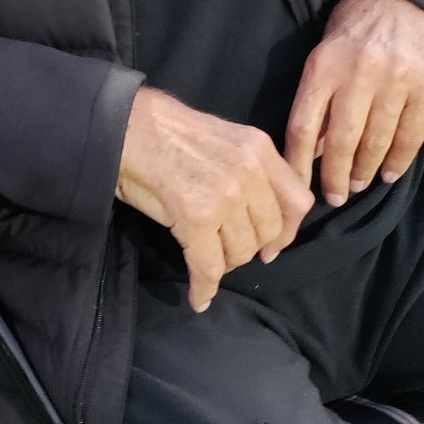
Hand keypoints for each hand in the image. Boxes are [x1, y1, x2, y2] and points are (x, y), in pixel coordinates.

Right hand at [116, 87, 313, 312]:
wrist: (126, 126)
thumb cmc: (166, 132)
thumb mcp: (226, 140)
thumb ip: (249, 170)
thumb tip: (259, 212)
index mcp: (260, 149)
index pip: (298, 201)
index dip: (286, 232)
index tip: (271, 247)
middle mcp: (250, 170)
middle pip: (268, 232)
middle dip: (249, 249)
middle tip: (227, 252)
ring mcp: (225, 194)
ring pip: (240, 251)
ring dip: (224, 264)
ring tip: (207, 260)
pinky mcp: (197, 217)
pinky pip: (209, 265)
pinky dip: (204, 287)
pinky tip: (199, 296)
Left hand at [284, 0, 423, 205]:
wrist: (400, 1)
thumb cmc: (352, 36)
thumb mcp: (321, 60)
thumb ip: (315, 104)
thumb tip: (308, 155)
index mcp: (323, 67)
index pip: (303, 127)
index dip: (298, 165)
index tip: (298, 189)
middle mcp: (359, 72)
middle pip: (341, 140)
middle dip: (336, 177)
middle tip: (335, 197)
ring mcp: (396, 79)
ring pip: (376, 142)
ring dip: (366, 172)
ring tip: (359, 185)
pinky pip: (411, 135)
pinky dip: (399, 160)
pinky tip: (389, 174)